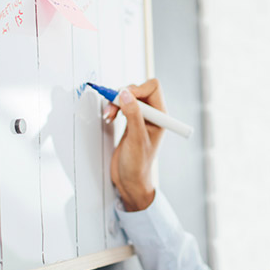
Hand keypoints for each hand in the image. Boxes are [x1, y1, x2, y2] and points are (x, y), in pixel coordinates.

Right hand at [108, 79, 165, 210]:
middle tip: (112, 108)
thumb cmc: (138, 165)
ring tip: (108, 116)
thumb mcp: (136, 139)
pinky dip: (113, 108)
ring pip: (128, 97)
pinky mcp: (129, 123)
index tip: (123, 98)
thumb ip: (132, 115)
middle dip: (122, 95)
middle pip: (138, 90)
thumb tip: (125, 93)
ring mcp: (140, 119)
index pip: (152, 87)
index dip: (137, 89)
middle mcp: (151, 115)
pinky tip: (109, 117)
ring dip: (115, 102)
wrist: (130, 181)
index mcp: (160, 117)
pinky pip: (121, 106)